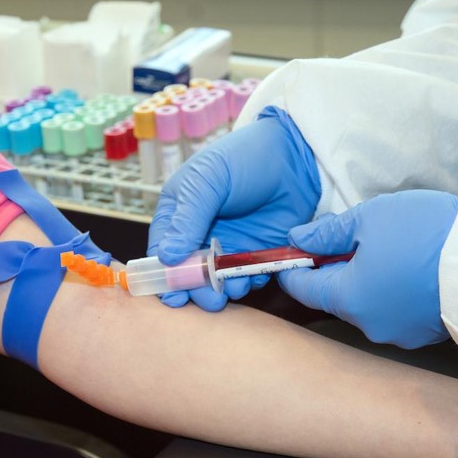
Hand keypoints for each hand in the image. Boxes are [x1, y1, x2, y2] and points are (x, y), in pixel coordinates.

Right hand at [148, 106, 319, 310]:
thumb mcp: (207, 181)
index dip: (165, 275)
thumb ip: (187, 219)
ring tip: (234, 288)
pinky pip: (248, 278)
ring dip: (224, 290)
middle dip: (197, 290)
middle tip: (208, 300)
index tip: (173, 296)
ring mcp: (228, 245)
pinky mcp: (256, 253)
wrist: (294, 157)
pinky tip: (255, 277)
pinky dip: (250, 282)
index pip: (162, 250)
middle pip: (189, 273)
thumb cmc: (244, 158)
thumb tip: (167, 256)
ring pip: (217, 281)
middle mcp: (200, 233)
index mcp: (178, 213)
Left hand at [278, 190, 457, 347]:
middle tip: (349, 234)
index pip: (303, 288)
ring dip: (367, 278)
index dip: (293, 266)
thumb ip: (328, 233)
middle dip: (336, 267)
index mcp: (348, 300)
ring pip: (368, 303)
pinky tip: (410, 265)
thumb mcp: (369, 218)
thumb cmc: (426, 232)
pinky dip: (393, 289)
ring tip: (387, 245)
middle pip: (336, 295)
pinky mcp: (427, 332)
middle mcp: (370, 325)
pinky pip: (396, 308)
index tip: (293, 248)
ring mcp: (401, 333)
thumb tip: (297, 239)